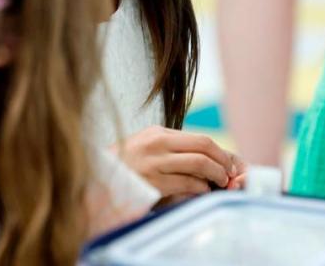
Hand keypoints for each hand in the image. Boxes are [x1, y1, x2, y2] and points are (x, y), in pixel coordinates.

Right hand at [116, 126, 245, 198]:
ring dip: (216, 174)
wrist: (95, 181)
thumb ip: (169, 147)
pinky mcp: (152, 182)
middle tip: (230, 172)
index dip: (219, 151)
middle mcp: (157, 144)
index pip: (199, 138)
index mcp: (157, 133)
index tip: (228, 162)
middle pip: (203, 146)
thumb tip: (202, 155)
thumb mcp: (144, 147)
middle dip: (223, 160)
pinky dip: (200, 187)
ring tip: (221, 182)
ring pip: (198, 163)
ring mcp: (154, 163)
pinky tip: (203, 191)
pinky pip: (186, 182)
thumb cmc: (123, 167)